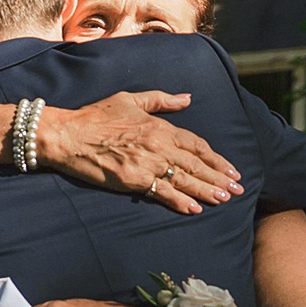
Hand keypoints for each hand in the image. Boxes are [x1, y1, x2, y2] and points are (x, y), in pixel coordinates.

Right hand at [42, 91, 243, 214]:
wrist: (68, 135)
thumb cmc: (95, 116)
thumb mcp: (130, 99)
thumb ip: (161, 100)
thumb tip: (187, 98)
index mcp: (160, 126)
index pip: (196, 144)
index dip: (216, 158)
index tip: (230, 169)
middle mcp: (158, 145)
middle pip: (196, 164)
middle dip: (218, 178)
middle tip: (237, 189)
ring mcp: (146, 164)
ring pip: (184, 180)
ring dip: (206, 191)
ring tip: (223, 199)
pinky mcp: (132, 181)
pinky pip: (162, 193)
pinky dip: (179, 201)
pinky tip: (194, 208)